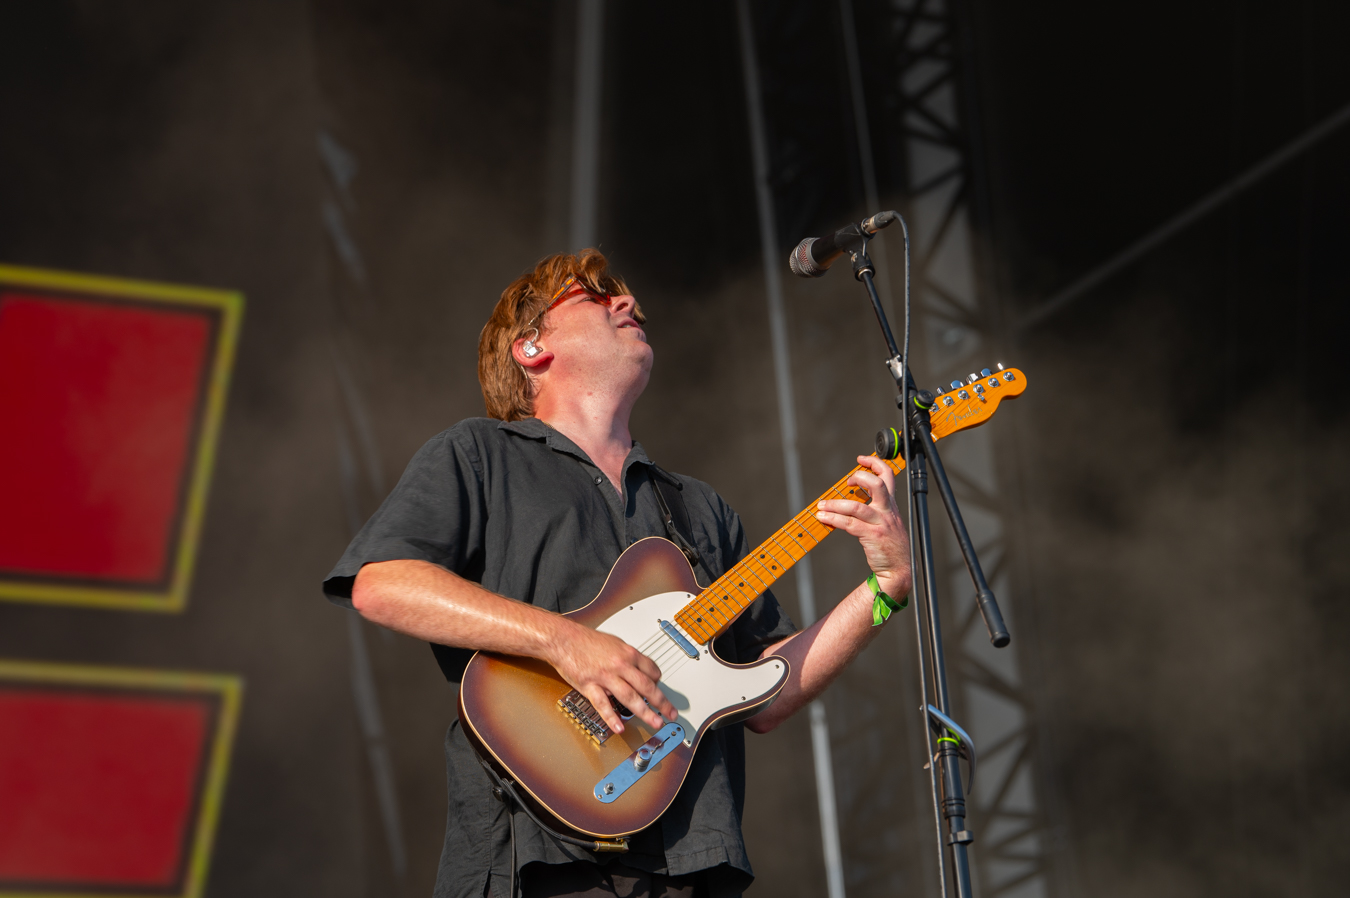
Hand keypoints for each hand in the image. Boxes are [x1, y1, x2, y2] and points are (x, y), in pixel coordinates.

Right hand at [546, 620, 676, 733]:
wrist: (563, 640)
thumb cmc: (585, 641)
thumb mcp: (614, 643)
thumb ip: (627, 657)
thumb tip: (639, 668)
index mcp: (628, 653)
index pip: (652, 670)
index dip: (658, 682)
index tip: (660, 691)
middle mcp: (620, 665)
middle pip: (646, 686)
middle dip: (661, 702)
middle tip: (670, 713)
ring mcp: (605, 677)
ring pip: (630, 697)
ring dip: (645, 712)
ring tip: (654, 722)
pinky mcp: (590, 686)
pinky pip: (603, 704)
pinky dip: (611, 717)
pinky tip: (619, 727)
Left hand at [815, 455, 912, 598]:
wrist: (899, 570)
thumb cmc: (891, 546)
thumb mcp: (889, 522)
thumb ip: (877, 509)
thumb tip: (853, 497)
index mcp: (891, 506)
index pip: (889, 476)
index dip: (875, 464)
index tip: (861, 460)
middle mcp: (888, 511)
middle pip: (877, 485)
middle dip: (859, 477)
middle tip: (846, 482)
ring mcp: (880, 523)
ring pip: (856, 507)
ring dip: (835, 504)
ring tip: (821, 505)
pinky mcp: (872, 536)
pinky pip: (849, 524)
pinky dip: (833, 519)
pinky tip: (823, 518)